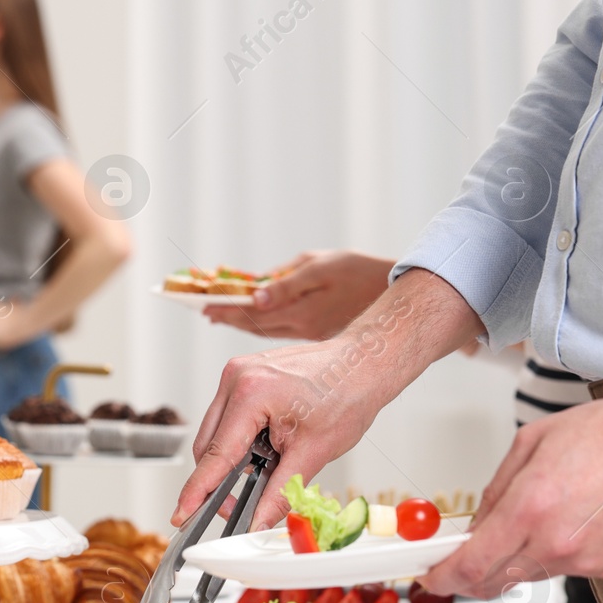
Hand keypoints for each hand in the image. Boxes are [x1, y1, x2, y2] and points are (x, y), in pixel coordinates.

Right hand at [170, 339, 394, 529]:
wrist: (365, 362)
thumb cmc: (347, 394)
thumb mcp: (314, 452)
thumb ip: (280, 492)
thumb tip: (257, 520)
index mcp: (251, 394)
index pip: (215, 454)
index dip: (198, 490)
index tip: (181, 513)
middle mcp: (235, 377)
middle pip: (208, 443)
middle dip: (219, 477)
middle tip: (239, 504)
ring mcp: (236, 372)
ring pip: (216, 430)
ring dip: (233, 456)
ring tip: (269, 462)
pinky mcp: (243, 374)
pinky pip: (228, 415)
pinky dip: (240, 437)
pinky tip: (267, 443)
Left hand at [203, 251, 393, 339]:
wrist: (398, 295)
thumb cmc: (360, 272)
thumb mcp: (321, 267)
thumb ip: (286, 282)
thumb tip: (255, 294)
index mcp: (301, 310)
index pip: (252, 312)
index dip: (226, 310)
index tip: (204, 306)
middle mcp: (302, 328)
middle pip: (255, 325)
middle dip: (229, 318)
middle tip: (206, 312)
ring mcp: (310, 335)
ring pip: (267, 331)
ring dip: (243, 323)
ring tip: (221, 316)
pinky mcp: (319, 336)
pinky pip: (282, 331)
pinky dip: (263, 324)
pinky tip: (254, 319)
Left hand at [422, 370, 602, 596]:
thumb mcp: (532, 443)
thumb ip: (497, 489)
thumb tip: (476, 521)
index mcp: (531, 508)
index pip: (471, 564)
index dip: (443, 576)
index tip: (431, 576)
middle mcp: (557, 542)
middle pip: (495, 580)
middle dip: (470, 575)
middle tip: (459, 560)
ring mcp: (587, 560)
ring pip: (530, 574)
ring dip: (514, 559)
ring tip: (530, 520)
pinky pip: (565, 568)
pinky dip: (552, 553)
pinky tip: (566, 522)